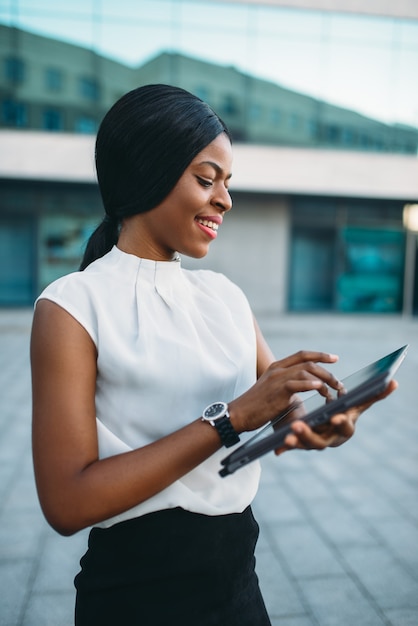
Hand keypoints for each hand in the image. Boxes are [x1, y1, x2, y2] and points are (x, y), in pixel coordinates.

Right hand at [229, 351, 343, 432]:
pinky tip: (319, 388)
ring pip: (306, 371)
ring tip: (331, 391)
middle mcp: (277, 369)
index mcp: (277, 367)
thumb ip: (290, 386)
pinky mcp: (277, 391)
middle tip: (338, 383)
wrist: (240, 413)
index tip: (334, 358)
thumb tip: (307, 387)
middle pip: (308, 362)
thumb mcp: (274, 390)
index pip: (302, 355)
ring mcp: (277, 379)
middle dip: (327, 370)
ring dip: (323, 380)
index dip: (320, 355)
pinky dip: (310, 384)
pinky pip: (297, 384)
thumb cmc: (257, 405)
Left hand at [276, 379, 397, 453]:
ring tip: (286, 438)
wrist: (330, 423)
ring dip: (296, 442)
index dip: (341, 422)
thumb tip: (394, 382)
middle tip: (297, 426)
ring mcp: (316, 443)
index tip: (335, 417)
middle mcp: (330, 439)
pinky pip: (294, 447)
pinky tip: (277, 451)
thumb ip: (374, 396)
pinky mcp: (302, 444)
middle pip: (321, 441)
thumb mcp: (357, 405)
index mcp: (345, 428)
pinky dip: (286, 448)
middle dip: (309, 435)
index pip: (344, 427)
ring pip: (305, 445)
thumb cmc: (345, 411)